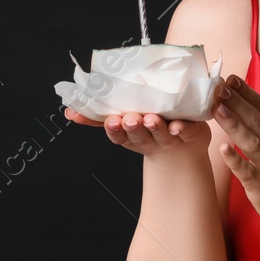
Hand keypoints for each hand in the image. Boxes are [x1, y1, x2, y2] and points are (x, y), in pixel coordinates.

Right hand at [63, 104, 210, 159]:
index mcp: (130, 134)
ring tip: (151, 119)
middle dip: (132, 127)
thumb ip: (98, 116)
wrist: (182, 150)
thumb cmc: (148, 129)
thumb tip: (69, 110)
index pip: (118, 134)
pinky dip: (182, 129)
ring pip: (160, 134)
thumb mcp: (122, 123)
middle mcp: (148, 138)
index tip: (112, 121)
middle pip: (138, 134)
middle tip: (130, 118)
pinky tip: (178, 126)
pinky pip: (186, 132)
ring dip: (154, 127)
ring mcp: (168, 137)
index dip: (114, 129)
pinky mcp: (190, 134)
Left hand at [212, 74, 259, 233]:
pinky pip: (248, 171)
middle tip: (218, 86)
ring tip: (217, 109)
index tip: (228, 77)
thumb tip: (241, 102)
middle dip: (236, 102)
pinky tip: (222, 149)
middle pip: (254, 120)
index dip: (245, 92)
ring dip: (233, 124)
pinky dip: (236, 160)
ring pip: (250, 141)